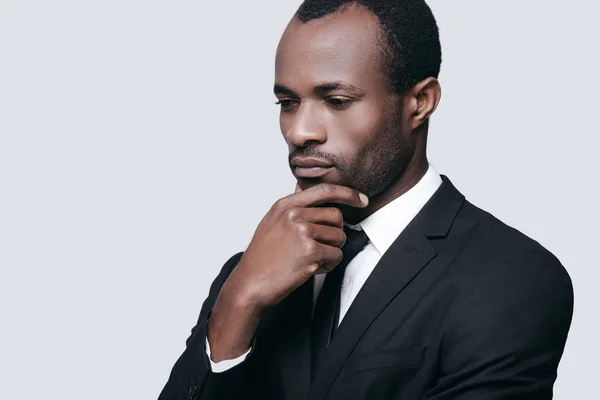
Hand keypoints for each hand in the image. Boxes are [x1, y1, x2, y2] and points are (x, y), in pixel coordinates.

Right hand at [207, 182, 367, 361]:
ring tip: (309, 259)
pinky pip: (336, 256)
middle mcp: (294, 215)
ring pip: (339, 237)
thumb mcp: (271, 222)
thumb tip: (301, 186)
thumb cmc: (262, 256)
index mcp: (285, 205)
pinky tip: (310, 268)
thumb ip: (291, 206)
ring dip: (330, 251)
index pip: (324, 190)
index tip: (361, 199)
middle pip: (336, 216)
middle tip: (319, 247)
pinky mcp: (310, 252)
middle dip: (334, 233)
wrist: (250, 283)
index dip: (347, 193)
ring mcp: (302, 232)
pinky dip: (328, 265)